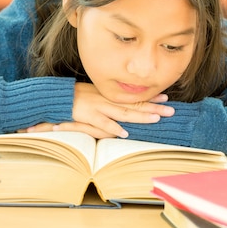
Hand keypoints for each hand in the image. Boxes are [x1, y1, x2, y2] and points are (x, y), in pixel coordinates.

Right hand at [21, 83, 173, 138]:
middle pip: (133, 104)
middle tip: (171, 110)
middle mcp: (106, 99)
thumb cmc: (73, 97)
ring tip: (155, 118)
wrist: (54, 97)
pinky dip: (112, 128)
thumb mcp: (93, 95)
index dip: (150, 97)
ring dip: (139, 116)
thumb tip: (122, 110)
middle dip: (153, 107)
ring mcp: (97, 107)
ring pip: (122, 112)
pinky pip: (101, 123)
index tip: (166, 97)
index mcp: (108, 94)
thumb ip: (107, 102)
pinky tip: (123, 133)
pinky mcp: (86, 115)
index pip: (132, 96)